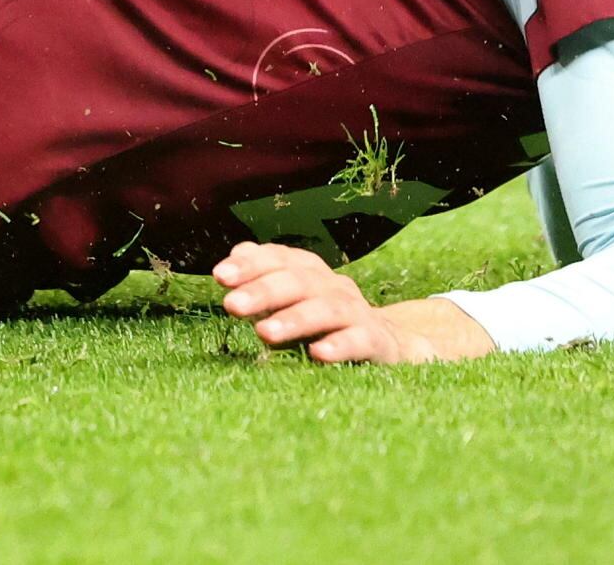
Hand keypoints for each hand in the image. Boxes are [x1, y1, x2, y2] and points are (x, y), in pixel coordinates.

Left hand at [211, 245, 495, 364]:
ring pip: (326, 309)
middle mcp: (333, 286)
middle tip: (232, 305)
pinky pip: (359, 340)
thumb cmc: (327, 322)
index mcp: (310, 272)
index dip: (251, 264)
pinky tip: (317, 354)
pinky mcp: (377, 341)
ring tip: (263, 333)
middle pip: (298, 281)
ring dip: (294, 319)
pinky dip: (339, 345)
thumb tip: (231, 260)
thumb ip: (263, 280)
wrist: (392, 344)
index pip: (279, 259)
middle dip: (263, 291)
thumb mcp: (295, 300)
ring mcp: (358, 312)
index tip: (220, 276)